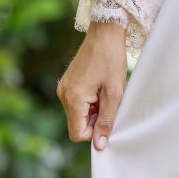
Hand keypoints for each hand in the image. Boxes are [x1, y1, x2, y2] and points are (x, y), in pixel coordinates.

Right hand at [56, 22, 127, 150]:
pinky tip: (101, 87)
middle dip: (95, 119)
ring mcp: (64, 87)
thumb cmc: (111, 59)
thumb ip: (107, 120)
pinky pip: (77, 102)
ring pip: (78, 113)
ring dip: (94, 109)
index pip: (77, 133)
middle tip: (110, 101)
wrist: (105, 32)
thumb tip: (100, 145)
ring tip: (107, 92)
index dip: (94, 132)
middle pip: (78, 123)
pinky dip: (90, 101)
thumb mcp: (115, 92)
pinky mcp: (67, 82)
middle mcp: (63, 94)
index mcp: (73, 98)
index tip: (108, 119)